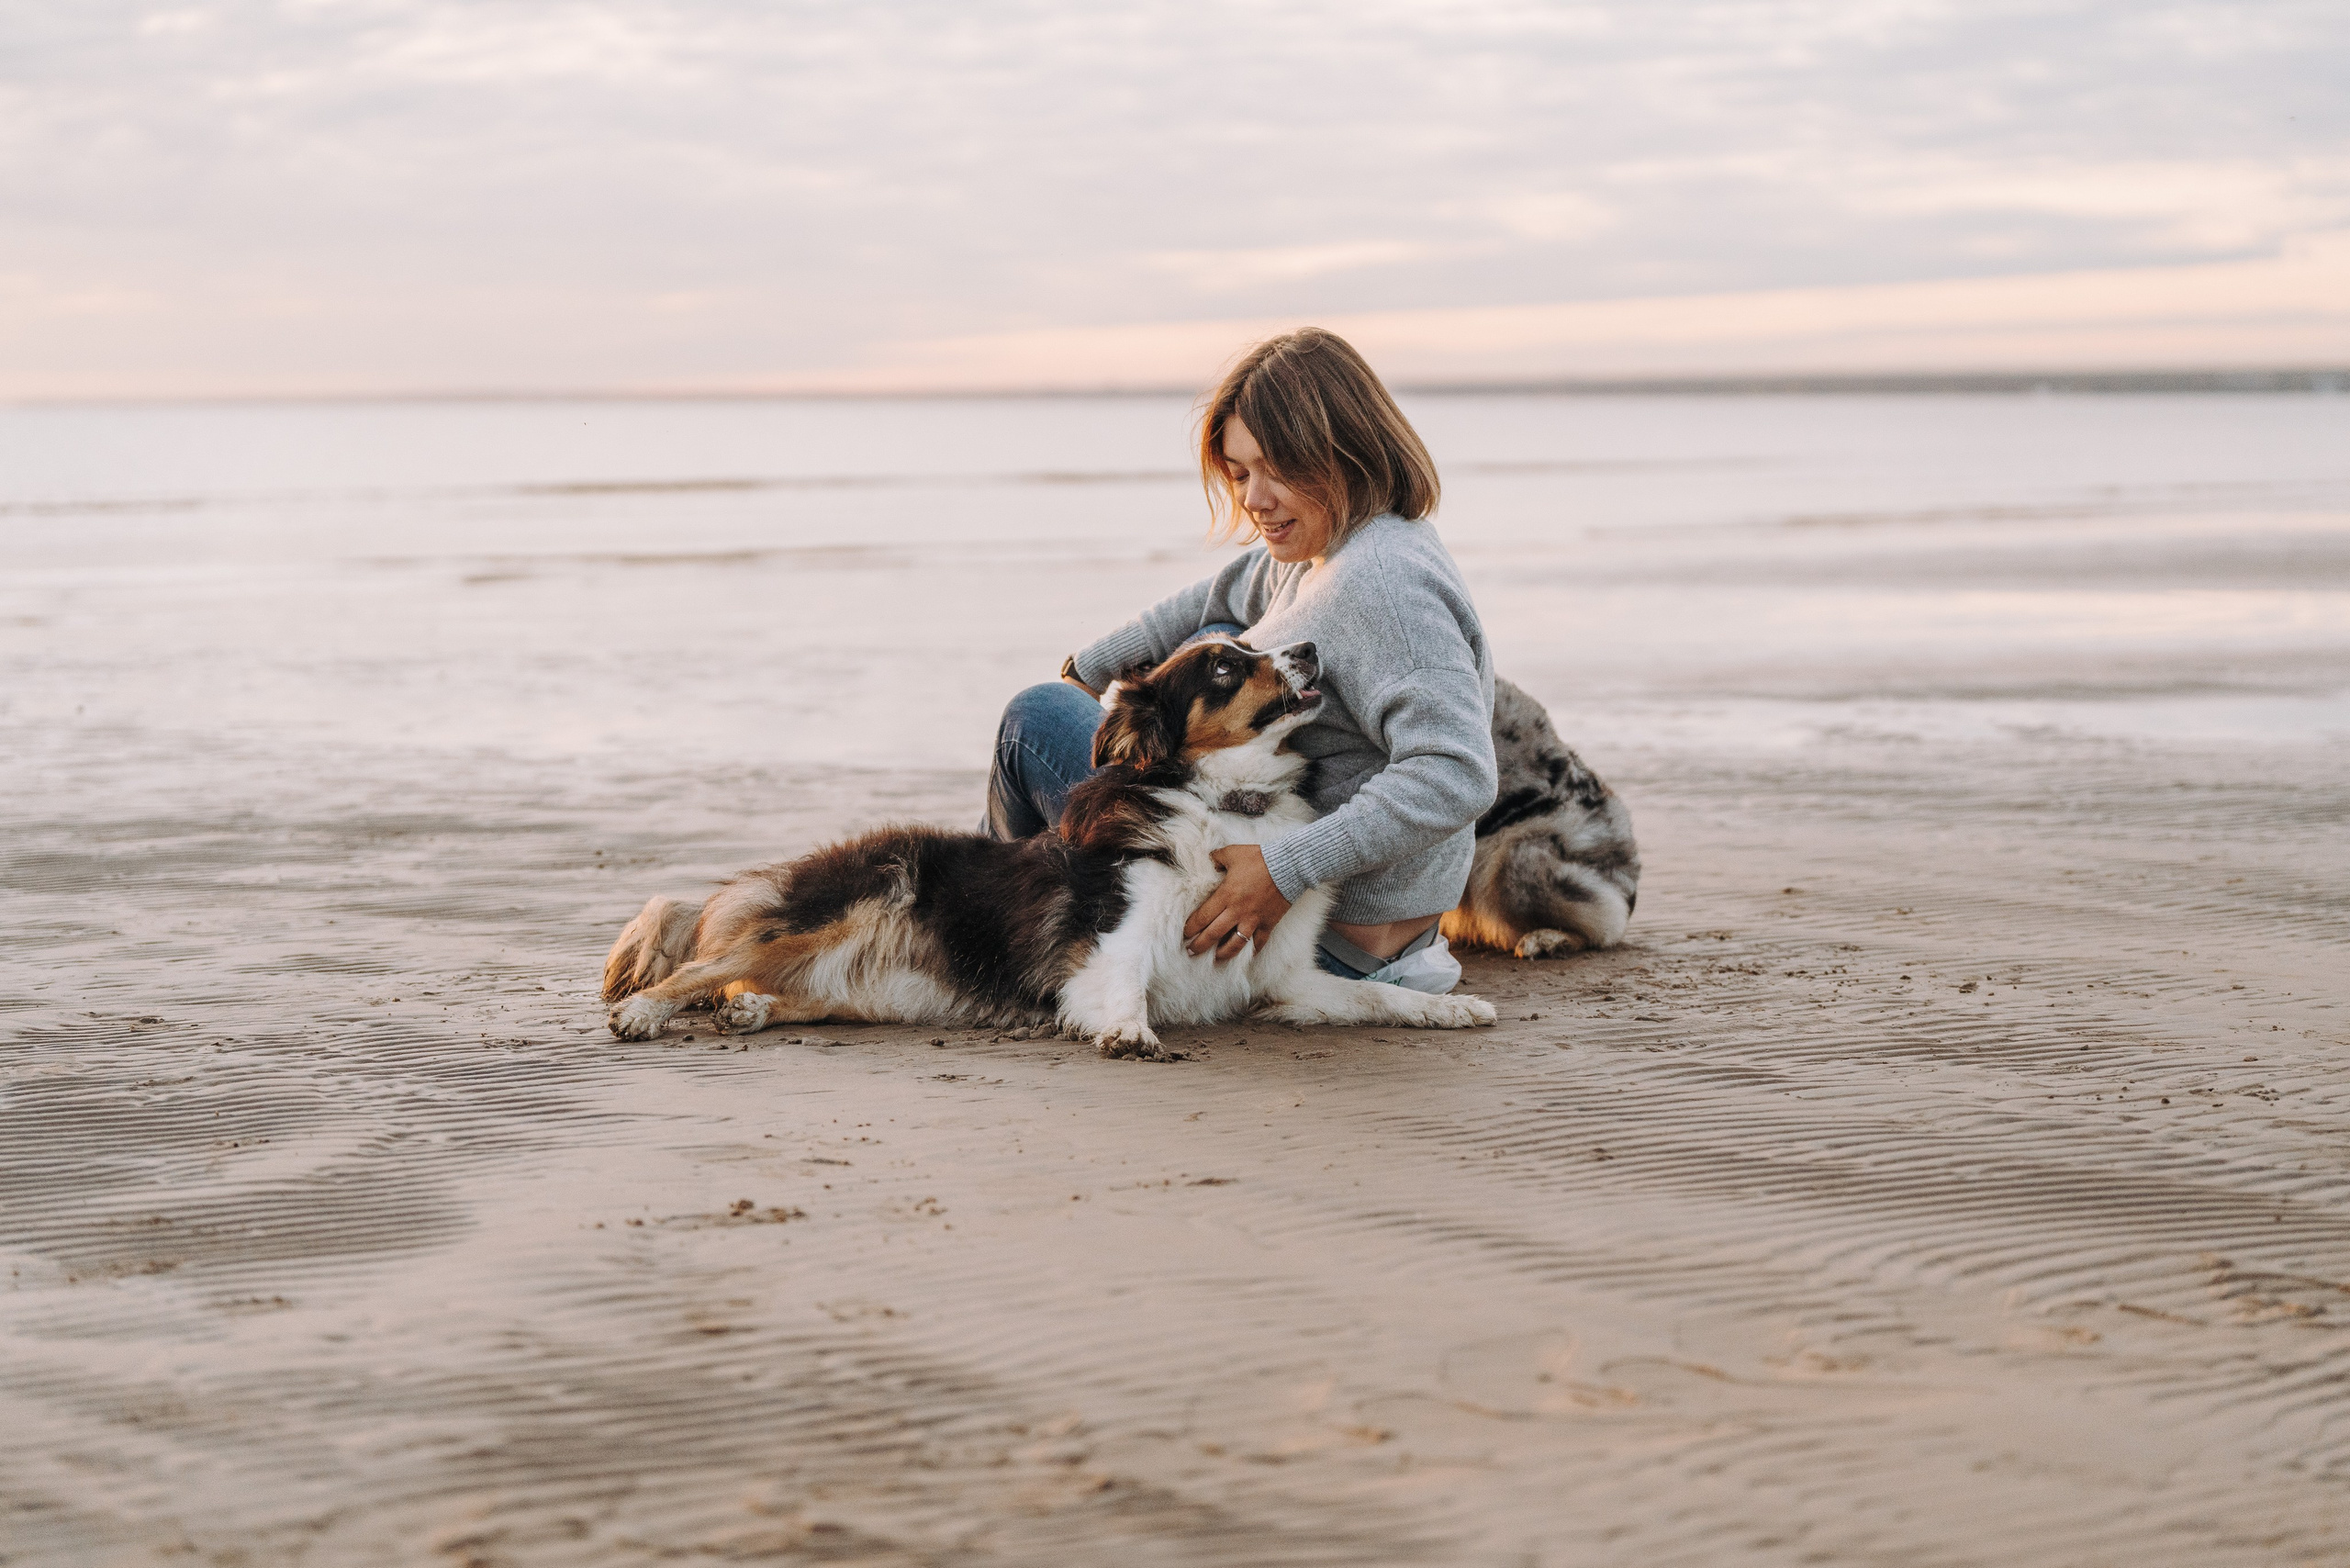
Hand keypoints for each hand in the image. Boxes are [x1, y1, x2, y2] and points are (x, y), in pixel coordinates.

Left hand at [1184, 844, 1290, 960]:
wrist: (1289, 865)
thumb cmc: (1259, 858)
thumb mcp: (1232, 852)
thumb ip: (1216, 858)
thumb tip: (1208, 861)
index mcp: (1226, 895)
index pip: (1202, 917)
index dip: (1191, 928)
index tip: (1184, 934)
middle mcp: (1237, 911)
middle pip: (1214, 934)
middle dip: (1200, 945)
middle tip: (1191, 952)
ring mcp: (1253, 920)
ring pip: (1235, 944)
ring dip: (1223, 954)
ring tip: (1216, 959)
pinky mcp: (1268, 923)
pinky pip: (1260, 942)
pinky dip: (1254, 950)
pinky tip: (1248, 955)